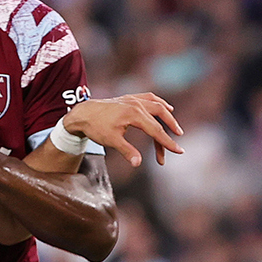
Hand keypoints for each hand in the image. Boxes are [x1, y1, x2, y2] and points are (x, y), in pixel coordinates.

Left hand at [62, 93, 183, 165]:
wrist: (83, 113)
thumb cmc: (96, 127)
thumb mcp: (111, 141)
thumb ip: (127, 151)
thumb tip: (138, 164)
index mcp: (134, 114)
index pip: (156, 131)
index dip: (168, 142)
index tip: (179, 151)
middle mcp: (136, 104)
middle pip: (160, 116)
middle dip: (170, 128)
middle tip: (177, 141)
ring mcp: (133, 99)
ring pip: (157, 105)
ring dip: (167, 115)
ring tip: (175, 126)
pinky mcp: (129, 98)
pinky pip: (149, 97)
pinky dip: (159, 103)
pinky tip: (165, 107)